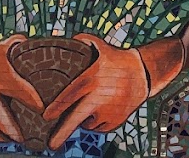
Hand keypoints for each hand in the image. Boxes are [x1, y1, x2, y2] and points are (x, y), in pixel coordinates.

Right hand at [0, 33, 43, 143]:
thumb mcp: (7, 47)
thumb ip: (22, 46)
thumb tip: (39, 45)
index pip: (18, 91)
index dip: (32, 102)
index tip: (42, 110)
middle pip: (2, 118)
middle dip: (17, 130)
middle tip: (31, 138)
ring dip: (8, 137)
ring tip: (22, 140)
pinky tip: (9, 138)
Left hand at [44, 34, 146, 148]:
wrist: (143, 73)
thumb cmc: (117, 59)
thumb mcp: (101, 47)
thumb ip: (82, 41)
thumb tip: (66, 42)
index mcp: (92, 79)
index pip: (70, 95)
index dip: (56, 107)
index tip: (45, 117)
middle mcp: (99, 97)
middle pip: (76, 119)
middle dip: (62, 133)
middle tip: (50, 145)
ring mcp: (108, 111)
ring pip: (87, 123)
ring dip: (84, 119)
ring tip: (94, 102)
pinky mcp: (115, 121)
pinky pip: (99, 127)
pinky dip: (97, 122)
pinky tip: (103, 108)